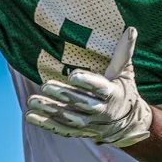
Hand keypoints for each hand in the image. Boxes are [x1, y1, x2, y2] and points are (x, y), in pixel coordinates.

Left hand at [25, 26, 151, 146]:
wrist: (129, 124)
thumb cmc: (123, 91)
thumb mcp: (125, 72)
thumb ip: (124, 52)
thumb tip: (131, 29)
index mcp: (114, 94)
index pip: (101, 89)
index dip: (88, 82)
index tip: (72, 75)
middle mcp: (103, 111)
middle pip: (83, 104)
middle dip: (64, 96)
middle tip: (45, 85)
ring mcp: (91, 124)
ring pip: (70, 119)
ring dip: (50, 110)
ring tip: (32, 100)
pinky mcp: (80, 132)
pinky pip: (62, 130)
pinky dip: (46, 124)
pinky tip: (29, 116)